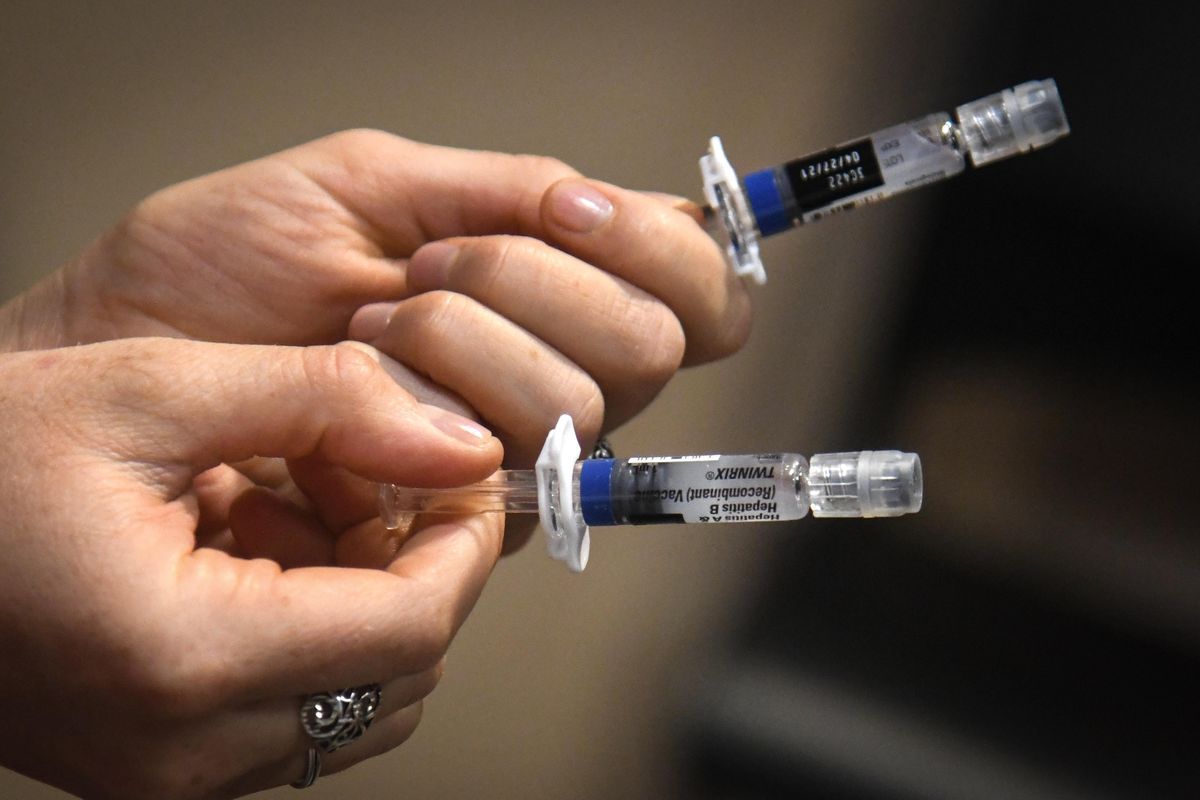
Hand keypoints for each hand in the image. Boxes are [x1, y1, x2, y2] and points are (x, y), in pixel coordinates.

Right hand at [0, 339, 502, 797]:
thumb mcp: (152, 392)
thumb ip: (324, 401)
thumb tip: (461, 437)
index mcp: (186, 657)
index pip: (412, 630)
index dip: (463, 545)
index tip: (465, 473)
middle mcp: (186, 749)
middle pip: (401, 672)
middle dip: (421, 563)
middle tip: (387, 469)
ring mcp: (172, 774)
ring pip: (359, 701)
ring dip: (370, 595)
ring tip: (311, 498)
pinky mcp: (160, 765)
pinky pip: (297, 712)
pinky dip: (316, 628)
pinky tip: (263, 543)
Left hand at [2, 130, 751, 464]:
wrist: (125, 361)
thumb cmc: (222, 268)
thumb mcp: (364, 186)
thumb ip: (501, 190)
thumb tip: (616, 206)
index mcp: (551, 288)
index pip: (696, 294)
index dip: (667, 252)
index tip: (567, 214)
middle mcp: (549, 376)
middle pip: (649, 349)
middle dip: (533, 289)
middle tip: (426, 273)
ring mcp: (506, 453)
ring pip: (582, 406)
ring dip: (467, 344)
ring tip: (369, 330)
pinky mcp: (454, 517)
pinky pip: (507, 469)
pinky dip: (430, 406)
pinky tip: (360, 387)